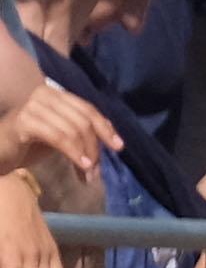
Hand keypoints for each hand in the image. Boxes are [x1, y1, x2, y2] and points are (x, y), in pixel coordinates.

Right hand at [0, 65, 111, 182]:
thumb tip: (113, 144)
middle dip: (94, 147)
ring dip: (85, 155)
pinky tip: (80, 167)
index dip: (105, 128)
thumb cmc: (27, 144)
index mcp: (55, 94)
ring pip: (73, 130)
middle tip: (96, 169)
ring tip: (88, 173)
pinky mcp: (24, 122)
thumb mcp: (60, 135)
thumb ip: (82, 134)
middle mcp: (44, 95)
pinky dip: (74, 153)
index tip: (118, 146)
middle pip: (83, 120)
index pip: (88, 109)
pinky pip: (58, 137)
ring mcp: (32, 106)